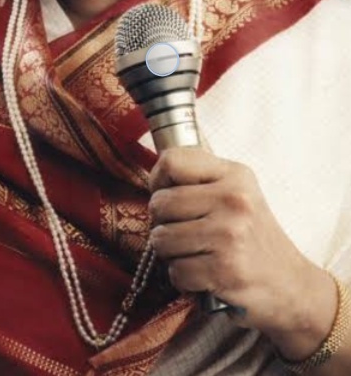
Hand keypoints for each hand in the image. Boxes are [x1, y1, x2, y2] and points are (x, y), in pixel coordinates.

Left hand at [147, 147, 334, 346]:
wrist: (292, 286)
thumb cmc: (254, 237)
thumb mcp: (237, 192)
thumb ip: (200, 179)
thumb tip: (154, 180)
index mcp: (234, 174)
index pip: (172, 161)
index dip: (158, 180)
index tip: (166, 194)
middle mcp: (233, 200)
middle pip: (159, 203)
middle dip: (162, 223)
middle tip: (184, 232)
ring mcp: (229, 234)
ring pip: (161, 239)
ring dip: (171, 254)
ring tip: (195, 253)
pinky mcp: (224, 270)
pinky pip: (175, 271)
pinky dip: (184, 279)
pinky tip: (204, 275)